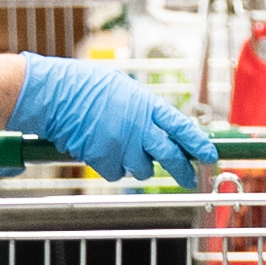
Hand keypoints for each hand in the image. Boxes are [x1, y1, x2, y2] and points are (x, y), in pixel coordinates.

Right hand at [12, 56, 216, 187]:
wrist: (55, 94)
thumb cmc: (84, 85)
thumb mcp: (123, 88)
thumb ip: (142, 108)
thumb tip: (156, 125)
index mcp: (147, 104)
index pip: (181, 127)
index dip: (199, 143)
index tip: (210, 155)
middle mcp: (139, 126)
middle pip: (170, 155)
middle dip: (183, 170)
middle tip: (190, 179)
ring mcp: (122, 144)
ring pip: (142, 169)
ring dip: (136, 165)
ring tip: (120, 148)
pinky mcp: (104, 158)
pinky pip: (116, 173)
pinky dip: (111, 167)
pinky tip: (99, 150)